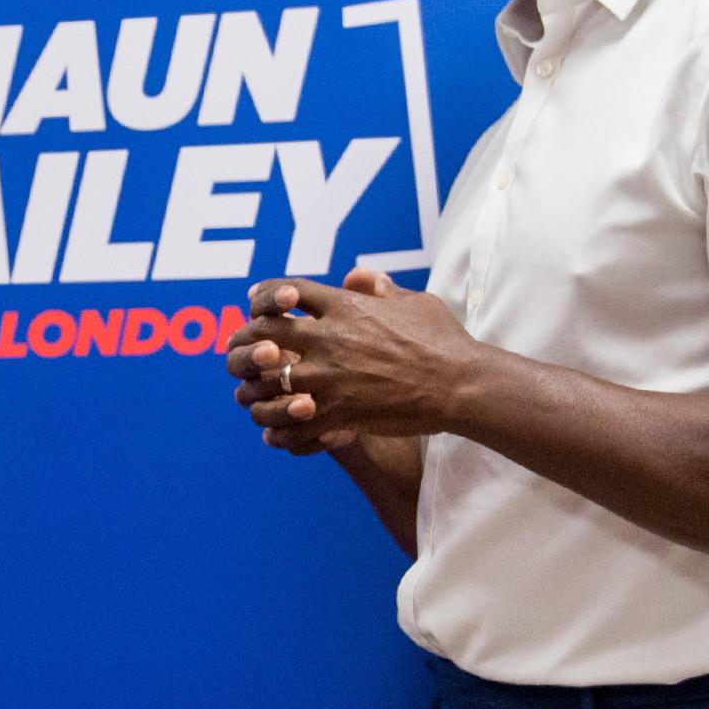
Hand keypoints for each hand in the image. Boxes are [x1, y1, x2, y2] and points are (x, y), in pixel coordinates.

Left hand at [225, 268, 483, 451]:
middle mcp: (330, 338)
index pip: (285, 291)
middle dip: (248, 343)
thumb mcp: (412, 301)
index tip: (256, 303)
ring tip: (255, 398)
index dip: (265, 296)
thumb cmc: (443, 340)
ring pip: (267, 382)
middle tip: (249, 354)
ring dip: (256, 391)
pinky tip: (276, 432)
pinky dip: (278, 430)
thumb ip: (378, 287)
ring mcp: (331, 377)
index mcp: (344, 307)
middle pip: (263, 333)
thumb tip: (354, 276)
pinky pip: (291, 424)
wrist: (460, 384)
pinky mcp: (339, 412)